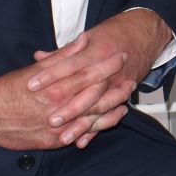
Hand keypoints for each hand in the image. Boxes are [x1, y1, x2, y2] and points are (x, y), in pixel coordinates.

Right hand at [0, 48, 130, 150]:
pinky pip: (80, 135)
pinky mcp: (53, 142)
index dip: (108, 66)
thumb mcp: (35, 70)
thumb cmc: (7, 90)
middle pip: (97, 98)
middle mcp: (60, 109)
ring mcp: (58, 128)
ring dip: (112, 110)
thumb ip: (63, 56)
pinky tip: (108, 121)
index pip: (90, 74)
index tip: (121, 57)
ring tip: (126, 102)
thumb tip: (83, 41)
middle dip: (116, 89)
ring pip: (93, 119)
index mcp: (56, 88)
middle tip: (131, 81)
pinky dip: (96, 128)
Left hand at [27, 10, 166, 146]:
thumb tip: (38, 57)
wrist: (144, 33)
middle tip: (50, 120)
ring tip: (63, 138)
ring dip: (81, 125)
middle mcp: (107, 71)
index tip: (31, 85)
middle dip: (68, 107)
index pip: (69, 65)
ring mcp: (116, 85)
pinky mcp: (122, 95)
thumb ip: (63, 52)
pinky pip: (109, 116)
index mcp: (95, 52)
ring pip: (98, 108)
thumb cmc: (112, 34)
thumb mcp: (89, 38)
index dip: (50, 75)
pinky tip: (81, 142)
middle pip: (86, 91)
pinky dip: (96, 130)